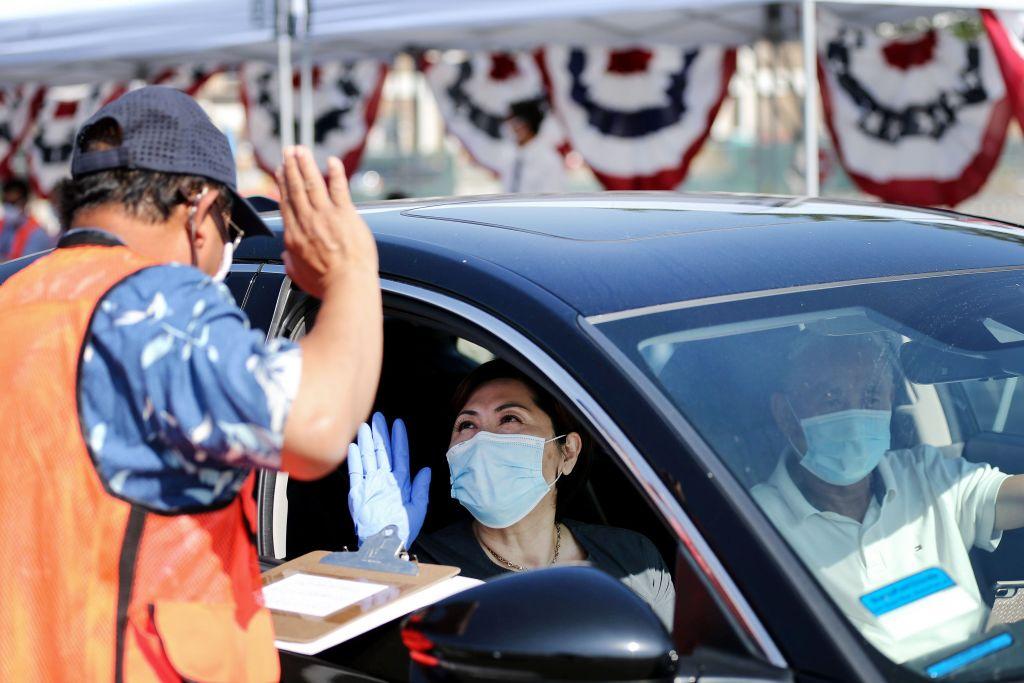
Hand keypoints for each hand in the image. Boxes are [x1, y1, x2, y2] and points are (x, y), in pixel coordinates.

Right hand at [275, 146, 377, 297]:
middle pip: (295, 189)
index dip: (283, 186)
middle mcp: (307, 222)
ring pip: (312, 184)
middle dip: (291, 168)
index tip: (282, 173)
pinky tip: (332, 161)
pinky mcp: (345, 214)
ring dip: (305, 164)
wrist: (347, 286)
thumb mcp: (299, 276)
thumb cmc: (327, 286)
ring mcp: (325, 216)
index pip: (287, 205)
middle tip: (288, 152)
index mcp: (294, 237)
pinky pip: (338, 188)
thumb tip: (286, 257)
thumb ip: (291, 263)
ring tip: (301, 150)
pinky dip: (335, 173)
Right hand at [347, 412, 431, 546]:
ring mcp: (370, 484)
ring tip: (364, 426)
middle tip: (378, 417)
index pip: (400, 456)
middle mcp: (384, 480)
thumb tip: (426, 470)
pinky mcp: (358, 492)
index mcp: (400, 483)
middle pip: (382, 452)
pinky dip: (354, 460)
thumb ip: (420, 488)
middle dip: (381, 435)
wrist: (385, 544)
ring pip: (368, 458)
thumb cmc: (403, 529)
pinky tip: (353, 447)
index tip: (398, 424)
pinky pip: (355, 473)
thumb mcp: (418, 508)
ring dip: (366, 442)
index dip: (399, 440)